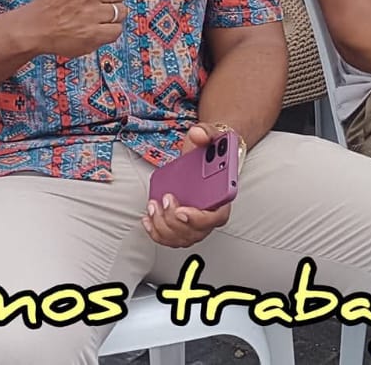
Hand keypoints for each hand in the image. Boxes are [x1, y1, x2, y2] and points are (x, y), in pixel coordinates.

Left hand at [143, 124, 231, 247]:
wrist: (204, 155)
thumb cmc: (208, 150)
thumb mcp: (209, 135)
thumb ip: (206, 133)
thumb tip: (198, 135)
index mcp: (223, 196)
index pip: (218, 217)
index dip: (200, 218)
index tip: (182, 211)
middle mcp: (211, 213)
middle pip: (196, 231)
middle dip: (174, 219)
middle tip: (164, 199)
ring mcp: (196, 222)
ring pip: (182, 237)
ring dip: (163, 226)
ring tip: (153, 206)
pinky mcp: (182, 225)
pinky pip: (170, 237)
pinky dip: (157, 232)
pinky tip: (148, 218)